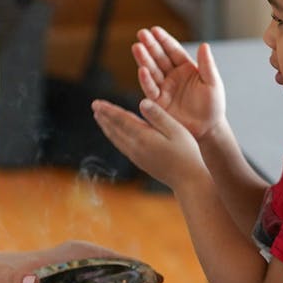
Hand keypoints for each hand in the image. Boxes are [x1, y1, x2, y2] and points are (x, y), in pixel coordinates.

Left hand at [92, 96, 206, 189]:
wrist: (188, 181)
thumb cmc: (187, 153)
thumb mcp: (176, 130)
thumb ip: (158, 116)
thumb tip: (142, 102)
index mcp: (144, 137)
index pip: (122, 120)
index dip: (109, 110)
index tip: (97, 103)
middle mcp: (136, 148)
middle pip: (115, 130)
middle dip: (104, 117)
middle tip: (94, 106)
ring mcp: (137, 157)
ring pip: (117, 139)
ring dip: (107, 127)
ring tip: (99, 118)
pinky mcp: (141, 163)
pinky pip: (122, 147)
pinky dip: (115, 138)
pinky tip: (115, 136)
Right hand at [133, 27, 226, 140]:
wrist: (208, 129)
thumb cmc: (213, 105)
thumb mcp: (213, 83)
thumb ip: (207, 65)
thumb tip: (204, 45)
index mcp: (186, 68)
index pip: (173, 50)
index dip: (164, 40)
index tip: (154, 30)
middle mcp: (172, 76)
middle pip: (159, 58)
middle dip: (150, 46)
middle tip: (141, 33)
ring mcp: (164, 88)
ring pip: (152, 71)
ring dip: (144, 59)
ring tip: (137, 47)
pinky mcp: (158, 102)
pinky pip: (151, 89)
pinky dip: (146, 80)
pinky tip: (142, 70)